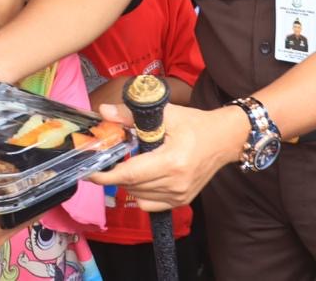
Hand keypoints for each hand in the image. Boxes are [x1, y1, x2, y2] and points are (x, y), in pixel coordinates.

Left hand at [88, 102, 245, 211]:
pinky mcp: (182, 201)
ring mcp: (180, 196)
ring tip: (130, 163)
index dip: (106, 175)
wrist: (225, 139)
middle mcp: (176, 183)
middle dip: (114, 174)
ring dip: (127, 182)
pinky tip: (143, 176)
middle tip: (109, 158)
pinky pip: (149, 204)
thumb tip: (104, 112)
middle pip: (131, 185)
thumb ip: (131, 115)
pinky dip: (140, 192)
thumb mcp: (165, 114)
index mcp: (171, 162)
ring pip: (138, 195)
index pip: (130, 174)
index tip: (89, 172)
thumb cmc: (196, 124)